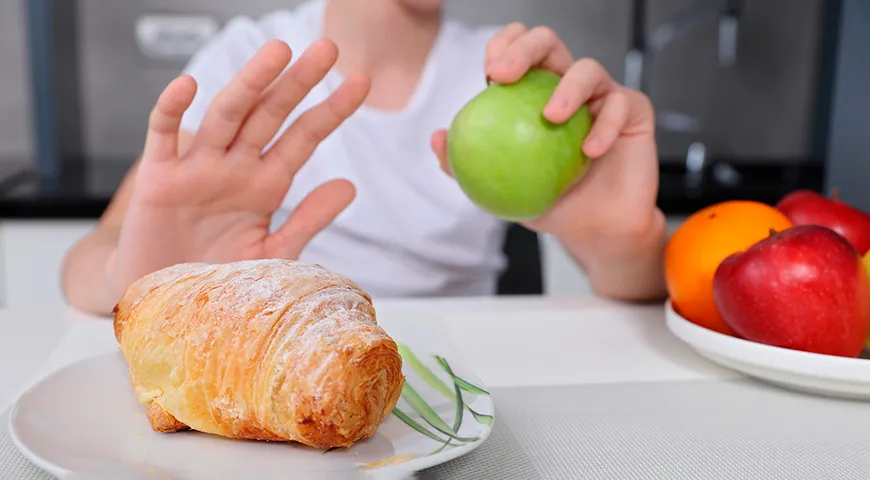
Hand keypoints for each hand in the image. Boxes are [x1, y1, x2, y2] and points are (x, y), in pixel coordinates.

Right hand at [111, 39, 369, 296]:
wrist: (166, 304)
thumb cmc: (219, 279)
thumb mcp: (272, 253)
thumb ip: (308, 220)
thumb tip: (350, 185)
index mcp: (266, 184)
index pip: (304, 137)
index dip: (331, 110)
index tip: (361, 82)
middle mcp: (235, 168)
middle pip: (270, 115)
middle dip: (298, 82)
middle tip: (327, 49)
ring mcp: (197, 168)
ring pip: (226, 115)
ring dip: (250, 84)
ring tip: (278, 52)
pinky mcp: (158, 178)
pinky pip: (163, 136)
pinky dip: (172, 110)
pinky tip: (189, 85)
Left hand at [431, 23, 661, 253]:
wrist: (595, 229)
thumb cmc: (551, 203)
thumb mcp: (501, 189)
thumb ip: (467, 164)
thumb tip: (437, 137)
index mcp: (534, 92)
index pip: (516, 53)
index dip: (502, 47)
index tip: (488, 72)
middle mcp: (567, 85)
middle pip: (549, 43)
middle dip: (525, 48)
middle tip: (504, 74)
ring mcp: (602, 95)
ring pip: (587, 69)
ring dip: (567, 88)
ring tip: (552, 116)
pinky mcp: (634, 111)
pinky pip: (621, 105)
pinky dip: (604, 126)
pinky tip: (590, 150)